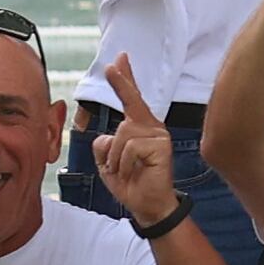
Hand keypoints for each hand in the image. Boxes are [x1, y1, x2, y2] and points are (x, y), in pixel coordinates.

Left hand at [95, 56, 183, 227]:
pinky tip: (133, 173)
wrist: (147, 205)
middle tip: (112, 64)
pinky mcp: (161, 146)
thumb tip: (103, 135)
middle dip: (120, 83)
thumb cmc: (130, 183)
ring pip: (122, 133)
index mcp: (140, 127)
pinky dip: (123, 164)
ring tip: (124, 170)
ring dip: (115, 157)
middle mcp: (152, 126)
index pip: (132, 98)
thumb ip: (103, 145)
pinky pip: (129, 148)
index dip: (126, 78)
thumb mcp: (107, 162)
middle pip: (130, 101)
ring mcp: (158, 135)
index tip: (120, 59)